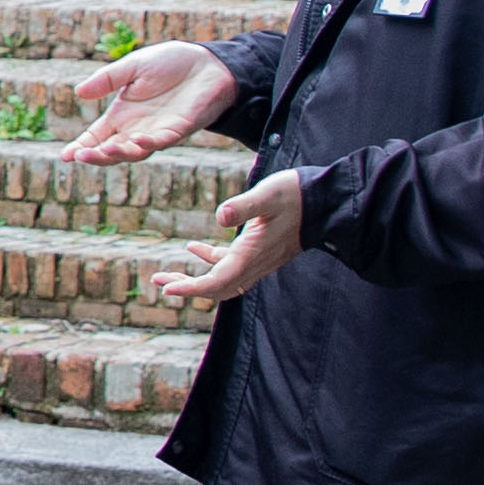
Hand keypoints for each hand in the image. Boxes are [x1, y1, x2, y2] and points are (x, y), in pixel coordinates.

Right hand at [64, 40, 241, 164]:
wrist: (208, 64)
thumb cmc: (171, 64)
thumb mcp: (133, 66)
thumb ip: (108, 79)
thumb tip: (79, 92)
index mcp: (123, 115)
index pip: (96, 136)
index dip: (81, 146)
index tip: (65, 156)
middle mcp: (137, 128)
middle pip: (112, 150)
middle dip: (95, 156)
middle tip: (80, 157)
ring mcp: (158, 131)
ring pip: (135, 151)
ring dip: (119, 154)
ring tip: (105, 151)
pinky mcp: (179, 129)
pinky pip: (162, 141)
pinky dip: (149, 143)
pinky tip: (138, 140)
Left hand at [149, 164, 310, 307]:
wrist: (326, 202)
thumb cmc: (296, 195)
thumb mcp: (268, 194)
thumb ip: (244, 206)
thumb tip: (221, 216)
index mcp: (251, 254)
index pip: (216, 281)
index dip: (191, 288)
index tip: (167, 289)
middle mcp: (254, 264)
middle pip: (215, 288)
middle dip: (186, 288)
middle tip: (157, 282)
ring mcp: (258, 261)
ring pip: (221, 280)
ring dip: (194, 278)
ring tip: (165, 274)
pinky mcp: (260, 252)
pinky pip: (230, 266)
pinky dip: (210, 261)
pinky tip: (192, 248)